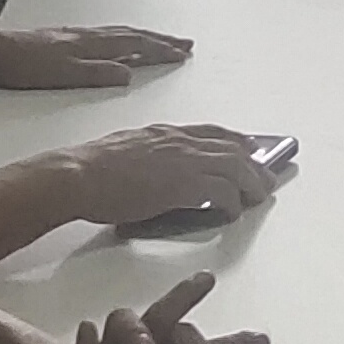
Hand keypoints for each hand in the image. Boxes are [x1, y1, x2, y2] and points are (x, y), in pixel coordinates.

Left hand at [0, 19, 194, 90]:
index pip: (134, 45)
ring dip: (143, 35)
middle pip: (132, 35)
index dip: (160, 49)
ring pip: (119, 32)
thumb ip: (98, 74)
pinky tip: (118, 40)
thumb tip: (128, 74)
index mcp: (92, 45)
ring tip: (159, 38)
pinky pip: (105, 34)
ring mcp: (77, 35)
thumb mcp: (64, 76)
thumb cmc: (25, 67)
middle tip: (183, 42)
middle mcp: (88, 36)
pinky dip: (122, 36)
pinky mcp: (65, 38)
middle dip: (160, 39)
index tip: (182, 52)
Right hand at [40, 123, 288, 230]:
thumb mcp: (125, 149)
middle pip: (231, 148)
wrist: (77, 175)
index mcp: (164, 132)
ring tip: (258, 196)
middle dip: (253, 164)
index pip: (211, 132)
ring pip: (235, 167)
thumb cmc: (90, 168)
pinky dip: (232, 202)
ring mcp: (183, 161)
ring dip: (251, 183)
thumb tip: (155, 169)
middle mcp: (179, 141)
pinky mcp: (183, 185)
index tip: (248, 146)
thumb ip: (147, 154)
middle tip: (265, 178)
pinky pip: (222, 192)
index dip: (234, 139)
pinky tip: (232, 212)